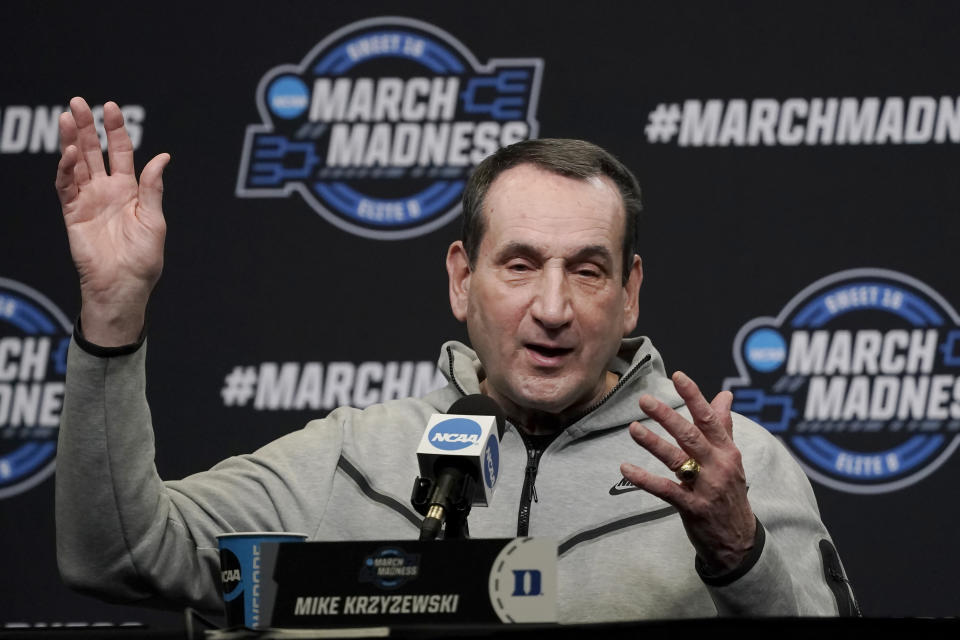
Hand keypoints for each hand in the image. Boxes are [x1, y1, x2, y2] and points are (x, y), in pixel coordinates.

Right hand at [55, 97, 169, 345]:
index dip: (116, 130)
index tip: (111, 108)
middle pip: (93, 151)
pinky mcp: (73, 213)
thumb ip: (153, 188)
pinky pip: (66, 187)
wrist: (124, 285)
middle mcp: (107, 190)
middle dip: (87, 126)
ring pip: (76, 163)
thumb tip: (163, 157)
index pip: (120, 152)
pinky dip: (65, 169)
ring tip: (68, 117)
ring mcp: (88, 200)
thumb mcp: (155, 220)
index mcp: (130, 190)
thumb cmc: (144, 259)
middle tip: (78, 102)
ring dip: (71, 140)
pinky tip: (69, 153)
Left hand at [620, 371, 755, 572]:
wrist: (738, 540)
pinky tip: (625, 468)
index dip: (694, 396)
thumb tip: (725, 395)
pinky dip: (643, 479)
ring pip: (676, 460)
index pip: (709, 418)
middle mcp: (718, 466)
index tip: (678, 376)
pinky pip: (665, 490)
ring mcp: (705, 488)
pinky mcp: (692, 508)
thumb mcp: (732, 458)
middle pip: (690, 436)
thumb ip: (724, 426)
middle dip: (667, 416)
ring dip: (652, 443)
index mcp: (727, 451)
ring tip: (632, 428)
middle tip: (644, 400)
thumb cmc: (730, 492)